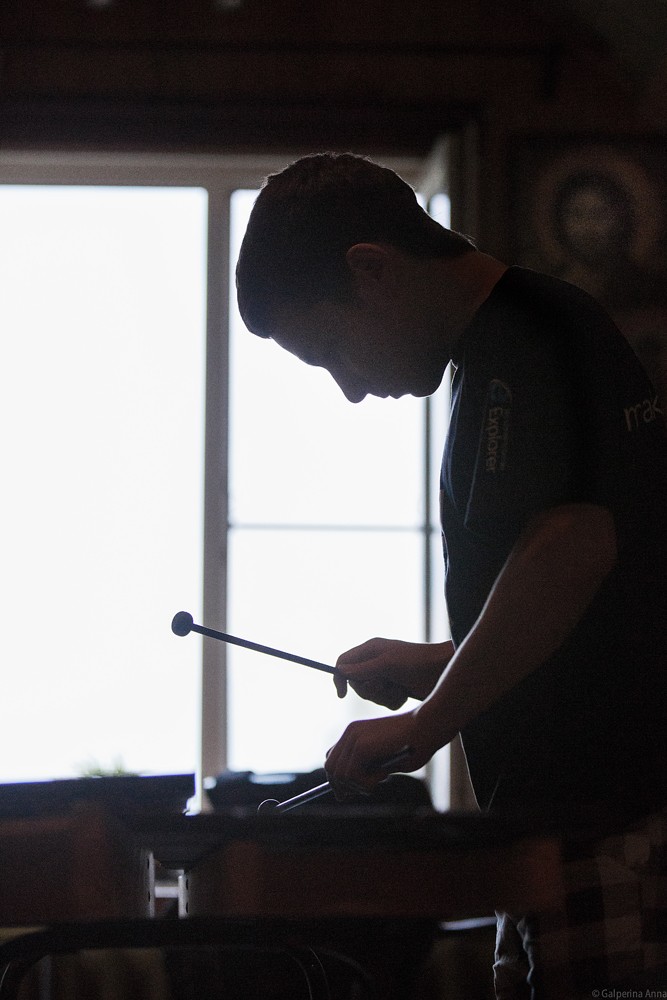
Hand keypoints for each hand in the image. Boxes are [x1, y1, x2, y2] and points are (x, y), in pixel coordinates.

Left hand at [324, 709, 440, 798]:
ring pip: (341, 775)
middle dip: (343, 786)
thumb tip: (350, 788)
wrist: (428, 726)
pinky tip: (384, 775)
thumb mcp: (386, 757)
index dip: (337, 779)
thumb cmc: (414, 744)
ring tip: (380, 779)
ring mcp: (354, 738)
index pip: (333, 759)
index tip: (346, 794)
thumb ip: (369, 767)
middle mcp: (351, 733)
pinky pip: (353, 775)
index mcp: (355, 732)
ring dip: (359, 785)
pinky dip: (366, 783)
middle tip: (365, 791)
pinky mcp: (362, 746)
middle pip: (332, 768)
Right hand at [334, 637, 453, 707]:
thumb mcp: (387, 664)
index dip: (340, 678)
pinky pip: (384, 702)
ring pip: (370, 695)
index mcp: (370, 650)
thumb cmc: (416, 662)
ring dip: (384, 696)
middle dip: (369, 689)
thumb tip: (341, 671)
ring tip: (399, 688)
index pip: (344, 662)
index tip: (342, 694)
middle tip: (383, 685)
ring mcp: (385, 676)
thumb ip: (363, 669)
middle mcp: (375, 662)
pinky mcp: (395, 689)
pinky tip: (405, 693)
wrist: (443, 671)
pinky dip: (393, 700)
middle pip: (356, 683)